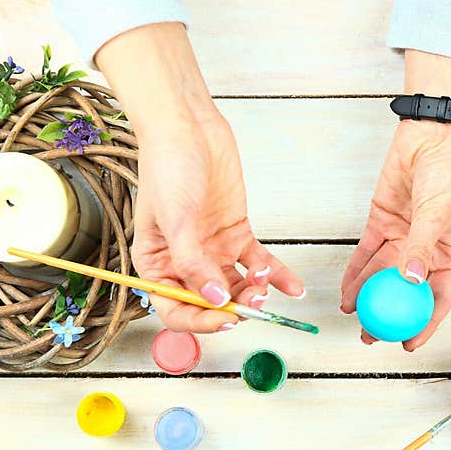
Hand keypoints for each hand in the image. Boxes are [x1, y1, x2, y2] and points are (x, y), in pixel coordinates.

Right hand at [132, 114, 302, 331]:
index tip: (227, 320)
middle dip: (235, 307)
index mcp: (158, 264)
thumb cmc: (167, 166)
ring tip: (266, 283)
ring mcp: (212, 250)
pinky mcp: (235, 235)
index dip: (202, 322)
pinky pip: (258, 263)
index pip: (177, 310)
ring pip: (237, 286)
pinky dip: (277, 277)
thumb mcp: (175, 220)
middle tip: (254, 300)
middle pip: (212, 303)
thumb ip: (192, 264)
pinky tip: (292, 288)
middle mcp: (185, 262)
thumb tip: (212, 301)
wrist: (187, 127)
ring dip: (255, 292)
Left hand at [340, 50, 450, 350]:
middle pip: (405, 292)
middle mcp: (426, 252)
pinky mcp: (382, 223)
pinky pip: (366, 253)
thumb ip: (422, 247)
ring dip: (367, 296)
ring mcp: (403, 238)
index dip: (425, 324)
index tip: (408, 344)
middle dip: (388, 316)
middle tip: (372, 336)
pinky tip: (346, 289)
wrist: (433, 135)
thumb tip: (411, 278)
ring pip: (381, 275)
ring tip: (353, 316)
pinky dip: (355, 271)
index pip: (439, 299)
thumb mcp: (439, 213)